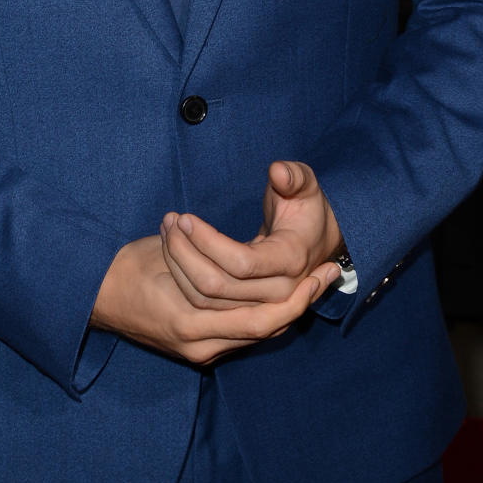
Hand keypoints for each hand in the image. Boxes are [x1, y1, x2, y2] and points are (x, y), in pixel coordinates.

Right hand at [90, 229, 328, 366]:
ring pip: (259, 332)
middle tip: (330, 275)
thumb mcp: (167, 251)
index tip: (318, 272)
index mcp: (192, 323)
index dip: (295, 299)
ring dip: (288, 307)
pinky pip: (242, 334)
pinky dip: (267, 315)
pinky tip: (286, 297)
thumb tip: (245, 262)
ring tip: (315, 281)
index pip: (261, 320)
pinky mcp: (199, 350)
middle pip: (267, 329)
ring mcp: (200, 352)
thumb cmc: (130, 266)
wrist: (98, 295)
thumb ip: (204, 264)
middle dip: (302, 302)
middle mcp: (201, 346)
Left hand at [160, 161, 343, 312]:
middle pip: (217, 286)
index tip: (186, 217)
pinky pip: (205, 304)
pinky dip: (183, 279)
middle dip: (185, 253)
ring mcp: (260, 306)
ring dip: (178, 265)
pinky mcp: (244, 310)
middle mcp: (278, 291)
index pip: (241, 263)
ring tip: (167, 230)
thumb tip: (278, 172)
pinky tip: (173, 250)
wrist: (314, 242)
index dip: (208, 242)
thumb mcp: (306, 185)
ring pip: (205, 300)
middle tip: (169, 221)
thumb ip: (294, 176)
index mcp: (291, 260)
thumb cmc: (306, 208)